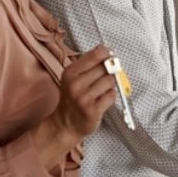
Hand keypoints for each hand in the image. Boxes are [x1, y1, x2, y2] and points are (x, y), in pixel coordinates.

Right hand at [31, 45, 116, 168]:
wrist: (66, 124)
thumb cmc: (73, 98)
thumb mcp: (74, 78)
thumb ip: (90, 65)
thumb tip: (109, 53)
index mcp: (70, 72)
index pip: (96, 54)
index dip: (108, 54)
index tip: (110, 57)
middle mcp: (75, 83)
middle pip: (105, 68)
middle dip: (109, 73)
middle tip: (102, 80)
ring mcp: (83, 97)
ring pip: (110, 81)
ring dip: (109, 86)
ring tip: (100, 92)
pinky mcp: (92, 110)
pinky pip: (111, 96)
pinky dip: (110, 98)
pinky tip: (101, 101)